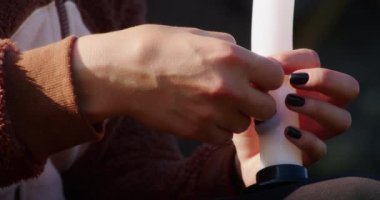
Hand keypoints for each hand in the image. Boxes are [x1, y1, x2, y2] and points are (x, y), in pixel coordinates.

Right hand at [72, 25, 283, 142]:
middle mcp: (227, 88)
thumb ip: (230, 48)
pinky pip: (222, 137)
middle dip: (257, 101)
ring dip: (235, 116)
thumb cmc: (156, 48)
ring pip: (244, 124)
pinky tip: (203, 115)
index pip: (275, 77)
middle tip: (240, 94)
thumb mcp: (198, 35)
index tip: (258, 79)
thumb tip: (247, 59)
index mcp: (231, 58)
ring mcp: (212, 113)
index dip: (268, 78)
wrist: (122, 72)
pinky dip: (217, 129)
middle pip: (266, 108)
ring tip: (214, 103)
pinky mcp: (196, 131)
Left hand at [233, 49, 359, 185]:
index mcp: (303, 85)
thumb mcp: (249, 90)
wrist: (236, 146)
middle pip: (348, 88)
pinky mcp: (306, 155)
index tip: (277, 67)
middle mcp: (318, 106)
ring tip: (289, 104)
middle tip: (297, 82)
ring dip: (317, 108)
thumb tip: (273, 67)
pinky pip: (321, 149)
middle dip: (327, 80)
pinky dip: (306, 139)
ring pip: (342, 120)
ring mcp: (316, 132)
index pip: (316, 62)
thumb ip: (260, 74)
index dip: (302, 60)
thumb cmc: (247, 111)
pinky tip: (287, 132)